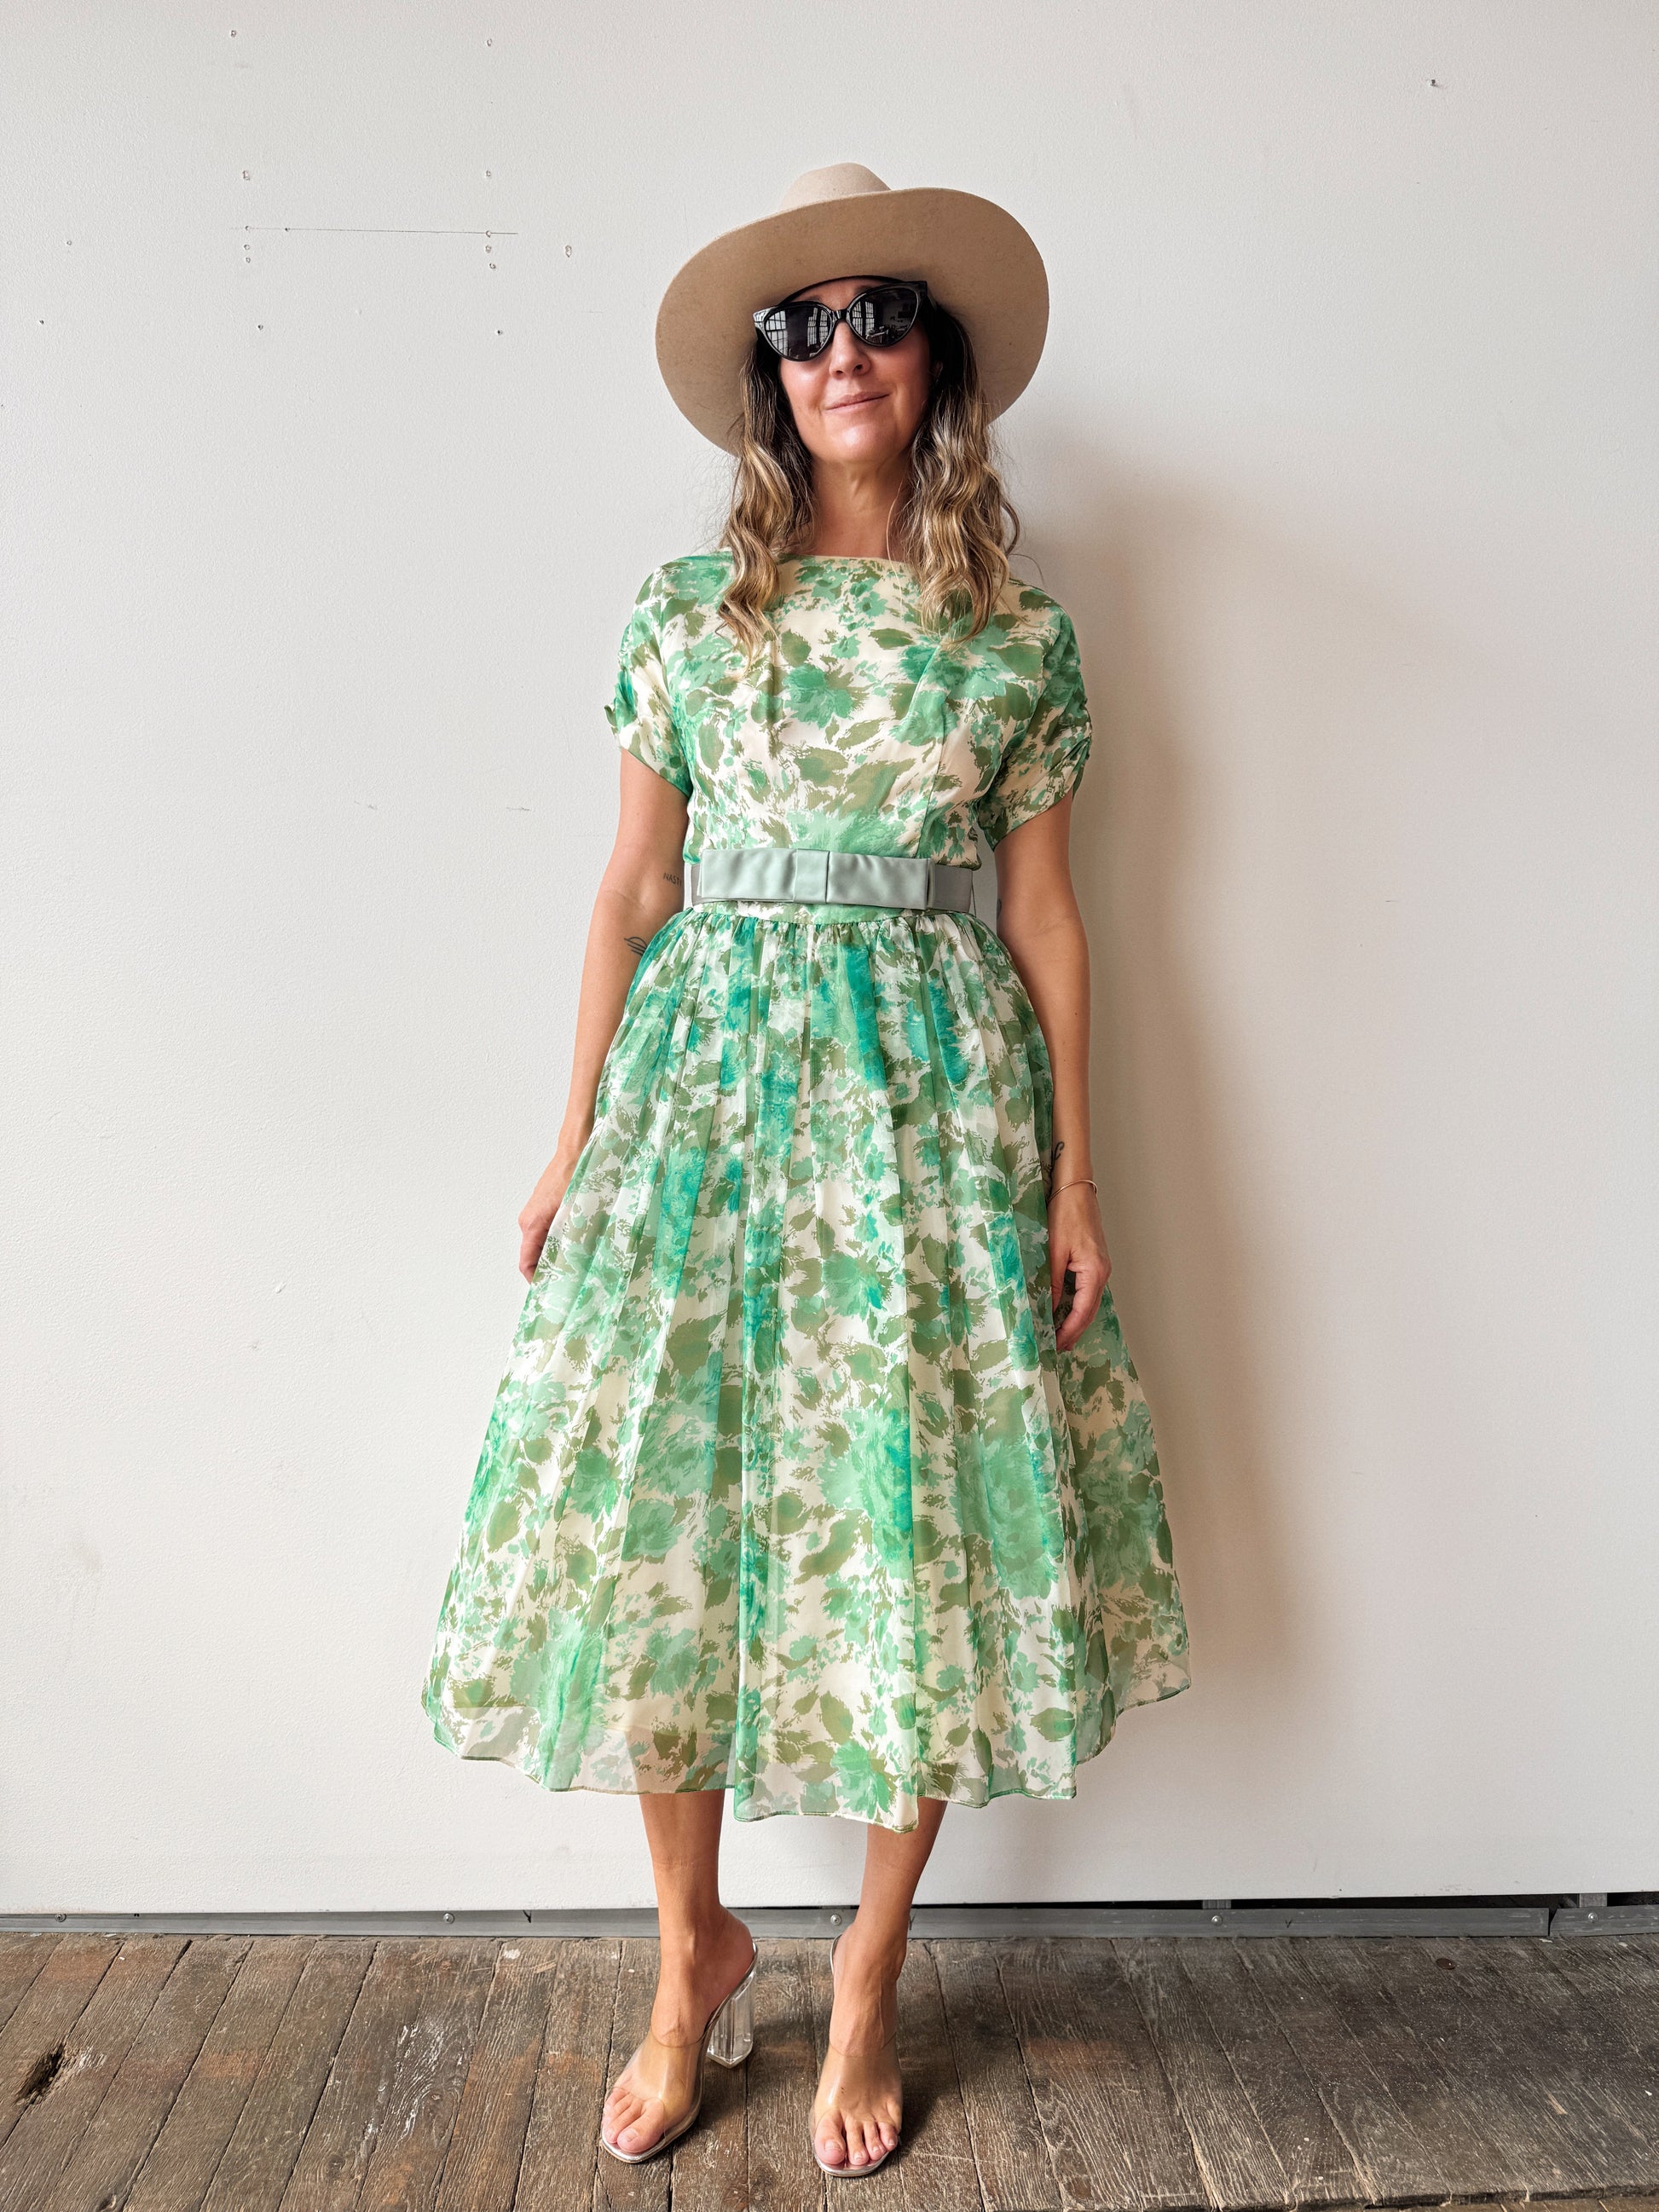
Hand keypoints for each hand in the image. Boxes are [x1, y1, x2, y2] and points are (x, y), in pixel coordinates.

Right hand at [518, 1145, 584, 1281]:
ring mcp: (536, 1213)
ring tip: (580, 1264)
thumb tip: (575, 1265)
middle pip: (535, 1255)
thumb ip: (572, 1240)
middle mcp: (529, 1221)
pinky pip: (549, 1232)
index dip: (537, 1281)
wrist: (576, 1148)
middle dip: (552, 1269)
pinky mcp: (545, 1207)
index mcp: (531, 1224)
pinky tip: (580, 1243)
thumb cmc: (575, 1176)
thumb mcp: (576, 1213)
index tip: (553, 1293)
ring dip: (558, 1254)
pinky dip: (562, 1241)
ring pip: (544, 1243)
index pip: (526, 1263)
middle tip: (573, 1281)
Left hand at [1047, 1181, 1110, 1351]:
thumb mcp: (1053, 1250)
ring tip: (1059, 1335)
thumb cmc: (1065, 1213)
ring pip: (1089, 1302)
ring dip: (1075, 1319)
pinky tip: (1064, 1311)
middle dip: (1073, 1331)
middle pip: (1089, 1311)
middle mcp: (1102, 1272)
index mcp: (1095, 1271)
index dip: (1069, 1331)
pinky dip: (1076, 1305)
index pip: (1082, 1311)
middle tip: (1056, 1348)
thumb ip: (1051, 1282)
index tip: (1055, 1345)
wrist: (1075, 1188)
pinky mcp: (1094, 1261)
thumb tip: (1046, 1309)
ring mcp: (1100, 1267)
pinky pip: (1086, 1290)